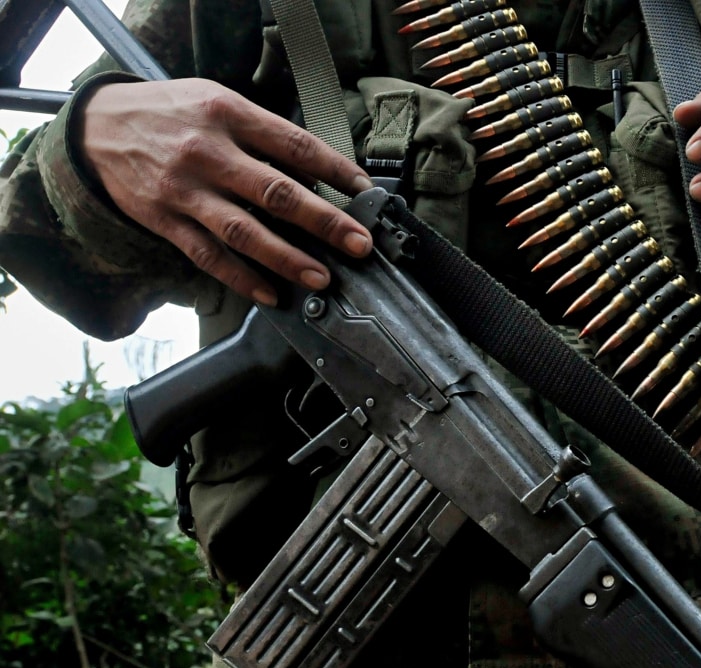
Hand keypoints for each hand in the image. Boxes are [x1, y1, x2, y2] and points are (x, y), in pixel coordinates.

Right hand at [78, 78, 374, 305]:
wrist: (96, 125)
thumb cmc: (170, 113)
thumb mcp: (216, 101)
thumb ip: (262, 134)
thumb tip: (314, 176)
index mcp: (227, 114)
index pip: (294, 144)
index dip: (335, 170)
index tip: (364, 192)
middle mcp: (207, 152)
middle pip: (276, 192)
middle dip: (324, 222)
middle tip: (358, 244)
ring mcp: (184, 190)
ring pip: (243, 231)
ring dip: (287, 259)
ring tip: (320, 278)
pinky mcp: (164, 219)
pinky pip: (208, 255)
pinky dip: (241, 278)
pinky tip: (270, 293)